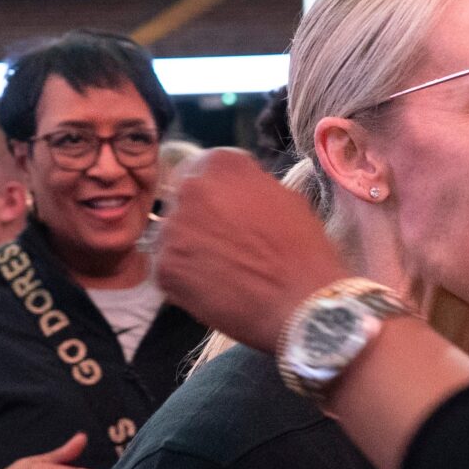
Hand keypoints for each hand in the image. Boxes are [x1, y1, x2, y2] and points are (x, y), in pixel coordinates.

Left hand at [157, 150, 351, 352]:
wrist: (302, 303)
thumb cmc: (304, 251)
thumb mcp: (287, 199)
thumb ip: (252, 187)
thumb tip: (238, 196)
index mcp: (222, 164)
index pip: (206, 169)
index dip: (220, 193)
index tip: (232, 212)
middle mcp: (190, 189)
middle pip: (185, 200)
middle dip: (201, 218)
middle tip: (226, 244)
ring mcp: (172, 229)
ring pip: (173, 235)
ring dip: (190, 248)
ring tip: (221, 271)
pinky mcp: (163, 267)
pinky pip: (168, 268)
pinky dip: (185, 279)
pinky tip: (212, 289)